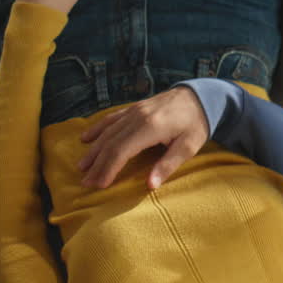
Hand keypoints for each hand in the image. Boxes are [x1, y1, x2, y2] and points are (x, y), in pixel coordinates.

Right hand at [77, 87, 209, 188]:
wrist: (199, 96)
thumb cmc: (196, 124)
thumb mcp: (189, 147)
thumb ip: (168, 165)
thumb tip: (150, 185)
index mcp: (150, 128)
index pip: (121, 151)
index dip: (109, 169)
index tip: (100, 185)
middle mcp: (137, 117)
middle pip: (110, 143)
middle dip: (97, 164)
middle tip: (86, 183)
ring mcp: (133, 111)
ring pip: (107, 132)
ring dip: (93, 150)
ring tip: (82, 167)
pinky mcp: (134, 108)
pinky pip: (110, 119)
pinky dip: (97, 129)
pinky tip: (86, 139)